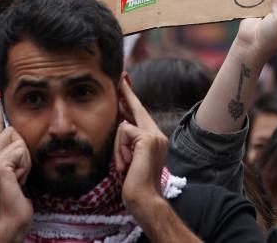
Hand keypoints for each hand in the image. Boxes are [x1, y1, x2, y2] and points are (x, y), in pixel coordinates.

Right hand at [0, 106, 32, 234]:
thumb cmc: (18, 202)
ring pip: (18, 140)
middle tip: (19, 174)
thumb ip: (14, 158)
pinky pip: (20, 151)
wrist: (11, 222)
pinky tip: (18, 181)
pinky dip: (25, 167)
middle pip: (12, 131)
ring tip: (19, 179)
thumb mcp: (17, 175)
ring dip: (25, 160)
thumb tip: (19, 139)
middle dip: (23, 151)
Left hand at [114, 78, 170, 215]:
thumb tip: (121, 124)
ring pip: (123, 126)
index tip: (125, 83)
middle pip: (136, 109)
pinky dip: (120, 150)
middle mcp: (157, 134)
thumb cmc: (134, 185)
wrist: (144, 199)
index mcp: (154, 139)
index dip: (131, 99)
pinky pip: (123, 133)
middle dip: (127, 93)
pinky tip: (126, 165)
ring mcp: (154, 135)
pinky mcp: (147, 138)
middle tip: (122, 77)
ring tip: (124, 167)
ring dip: (118, 149)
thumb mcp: (130, 159)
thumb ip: (129, 142)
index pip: (140, 114)